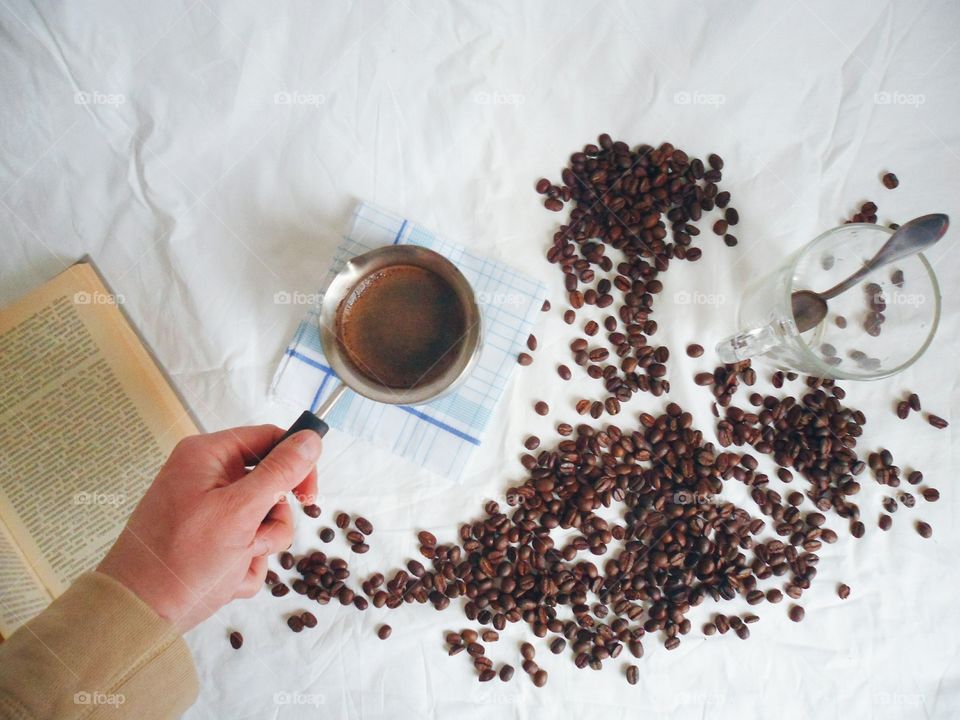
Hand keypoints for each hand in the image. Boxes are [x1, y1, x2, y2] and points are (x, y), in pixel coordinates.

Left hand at [98, 425, 321, 631]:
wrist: (139, 615)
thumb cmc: (181, 559)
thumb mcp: (239, 511)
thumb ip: (280, 473)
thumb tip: (311, 438)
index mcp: (208, 456)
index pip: (269, 439)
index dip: (296, 462)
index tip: (309, 494)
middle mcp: (208, 478)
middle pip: (271, 483)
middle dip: (272, 518)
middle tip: (258, 537)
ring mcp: (209, 510)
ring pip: (264, 518)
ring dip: (260, 545)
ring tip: (236, 560)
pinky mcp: (210, 538)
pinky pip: (248, 543)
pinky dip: (245, 563)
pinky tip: (224, 576)